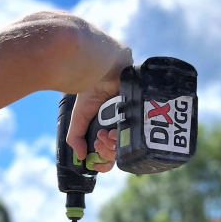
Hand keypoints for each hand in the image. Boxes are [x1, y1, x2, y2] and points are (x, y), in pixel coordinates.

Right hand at [38, 14, 128, 173]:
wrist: (98, 64)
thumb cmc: (88, 84)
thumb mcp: (79, 114)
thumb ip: (76, 136)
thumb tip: (81, 158)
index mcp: (112, 123)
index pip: (112, 148)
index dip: (104, 156)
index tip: (96, 153)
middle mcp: (125, 121)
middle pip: (121, 149)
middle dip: (108, 151)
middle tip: (101, 140)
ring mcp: (135, 115)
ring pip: (130, 143)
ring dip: (114, 145)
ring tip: (106, 134)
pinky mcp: (144, 107)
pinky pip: (140, 130)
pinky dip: (127, 136)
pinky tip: (116, 130)